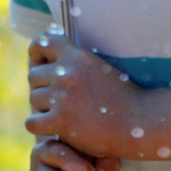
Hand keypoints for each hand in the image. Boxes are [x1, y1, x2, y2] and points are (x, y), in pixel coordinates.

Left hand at [26, 31, 139, 155]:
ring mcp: (63, 97)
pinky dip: (41, 127)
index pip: (43, 41)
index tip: (41, 63)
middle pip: (33, 76)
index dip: (36, 52)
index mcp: (77, 56)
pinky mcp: (61, 121)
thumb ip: (76, 62)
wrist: (139, 122)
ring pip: (33, 99)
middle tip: (58, 100)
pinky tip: (55, 129)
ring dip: (43, 109)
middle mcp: (67, 73)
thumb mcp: (100, 68)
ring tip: (63, 114)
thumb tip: (49, 57)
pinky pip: (32, 123)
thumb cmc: (120, 97)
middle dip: (42, 87)